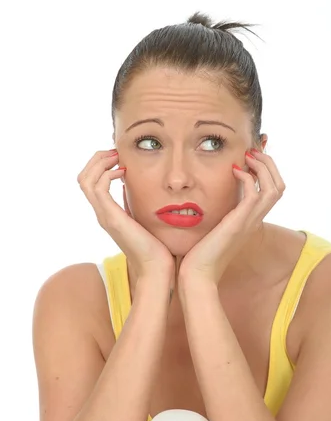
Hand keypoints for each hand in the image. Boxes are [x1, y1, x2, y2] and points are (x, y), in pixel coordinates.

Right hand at [77, 149, 174, 286]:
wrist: (157, 269)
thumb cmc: (157, 248)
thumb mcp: (146, 220)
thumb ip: (138, 205)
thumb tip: (138, 190)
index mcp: (109, 214)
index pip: (92, 183)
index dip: (101, 165)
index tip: (119, 157)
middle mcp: (103, 214)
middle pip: (83, 178)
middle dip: (97, 159)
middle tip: (115, 151)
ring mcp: (105, 216)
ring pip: (86, 180)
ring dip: (99, 162)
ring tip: (116, 156)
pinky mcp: (111, 218)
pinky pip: (98, 189)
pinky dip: (107, 174)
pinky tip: (124, 171)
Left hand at [178, 148, 285, 285]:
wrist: (196, 275)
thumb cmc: (198, 255)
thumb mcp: (211, 228)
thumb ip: (216, 214)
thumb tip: (206, 199)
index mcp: (250, 221)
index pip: (271, 191)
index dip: (267, 170)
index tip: (252, 155)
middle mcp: (254, 221)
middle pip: (279, 186)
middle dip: (269, 164)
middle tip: (253, 150)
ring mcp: (249, 222)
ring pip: (274, 188)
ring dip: (264, 167)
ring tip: (248, 155)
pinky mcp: (239, 223)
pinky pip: (256, 195)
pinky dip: (249, 177)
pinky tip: (234, 170)